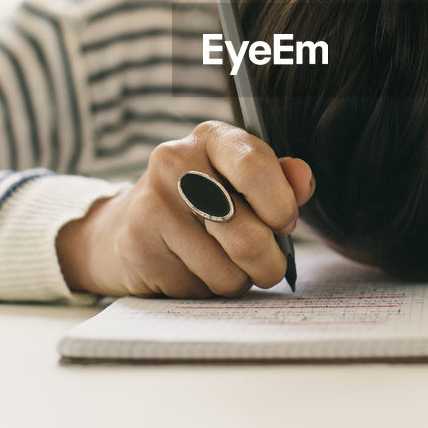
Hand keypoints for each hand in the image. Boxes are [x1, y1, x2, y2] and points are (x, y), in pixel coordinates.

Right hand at [56, 121, 314, 297]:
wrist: (123, 226)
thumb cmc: (199, 201)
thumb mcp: (239, 180)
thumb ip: (278, 179)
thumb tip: (304, 179)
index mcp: (211, 138)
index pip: (255, 167)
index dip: (281, 206)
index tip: (284, 223)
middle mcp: (176, 162)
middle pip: (249, 236)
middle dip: (269, 262)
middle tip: (267, 263)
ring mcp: (153, 205)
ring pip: (228, 273)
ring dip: (237, 280)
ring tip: (223, 263)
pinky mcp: (139, 246)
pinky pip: (198, 289)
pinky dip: (205, 290)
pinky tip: (189, 269)